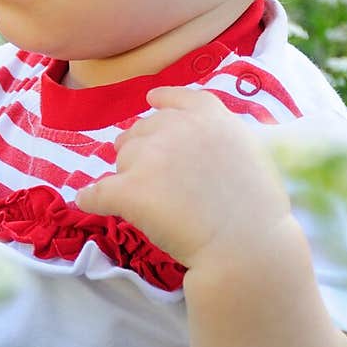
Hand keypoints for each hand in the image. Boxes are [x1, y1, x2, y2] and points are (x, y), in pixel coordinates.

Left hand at [75, 86, 291, 268]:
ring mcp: (152, 156)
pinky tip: (88, 203)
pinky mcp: (130, 187)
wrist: (247, 246)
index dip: (164, 100)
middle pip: (143, 131)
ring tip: (148, 204)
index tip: (152, 101)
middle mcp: (178, 128)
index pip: (179, 100)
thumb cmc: (258, 214)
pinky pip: (96, 192)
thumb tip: (193, 146)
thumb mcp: (250, 157)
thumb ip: (220, 141)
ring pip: (122, 160)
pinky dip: (92, 198)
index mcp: (212, 118)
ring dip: (127, 176)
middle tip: (155, 180)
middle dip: (143, 150)